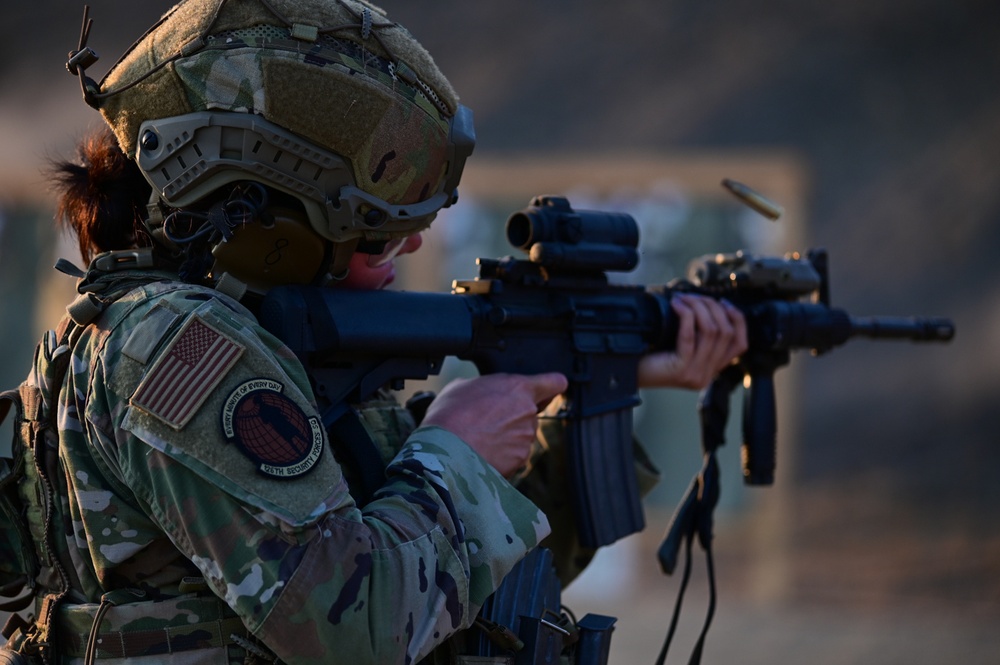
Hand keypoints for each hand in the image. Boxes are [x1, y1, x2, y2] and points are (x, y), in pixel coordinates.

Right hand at [421, 372, 567, 476]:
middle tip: (487, 419)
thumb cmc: (450, 414)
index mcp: (518, 388)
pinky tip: (481, 451)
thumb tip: (485, 393)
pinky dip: (502, 455)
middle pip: (530, 412)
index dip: (553, 385)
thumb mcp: (463, 385)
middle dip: (514, 415)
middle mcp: (528, 413)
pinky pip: (513, 454)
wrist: (444, 450)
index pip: (554, 382)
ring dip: (507, 436)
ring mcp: (526, 438)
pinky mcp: (519, 460)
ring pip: (521, 435)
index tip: (551, 388)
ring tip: (479, 437)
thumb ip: (486, 387)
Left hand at [637, 293, 747, 389]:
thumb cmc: (651, 355)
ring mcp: (696, 373)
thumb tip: (707, 303)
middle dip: (712, 307)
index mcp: (712, 369)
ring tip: (684, 299)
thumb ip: (699, 335)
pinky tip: (676, 306)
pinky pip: (690, 336)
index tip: (723, 303)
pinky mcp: (681, 369)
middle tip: (693, 297)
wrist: (629, 373)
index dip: (736, 319)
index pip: (740, 344)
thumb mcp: (682, 345)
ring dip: (698, 308)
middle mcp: (707, 374)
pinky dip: (686, 315)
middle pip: (726, 332)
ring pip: (711, 331)